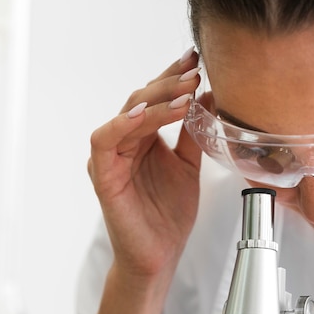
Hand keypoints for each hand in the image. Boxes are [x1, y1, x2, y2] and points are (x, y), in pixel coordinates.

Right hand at [88, 48, 201, 278]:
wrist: (160, 255)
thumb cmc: (169, 215)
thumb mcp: (188, 167)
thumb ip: (193, 134)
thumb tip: (210, 98)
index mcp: (144, 138)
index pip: (157, 99)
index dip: (174, 77)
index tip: (197, 59)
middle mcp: (125, 142)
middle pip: (142, 99)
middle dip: (170, 83)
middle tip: (195, 70)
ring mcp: (112, 157)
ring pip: (127, 114)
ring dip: (156, 100)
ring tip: (185, 90)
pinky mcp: (103, 175)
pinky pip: (106, 140)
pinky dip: (125, 123)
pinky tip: (148, 114)